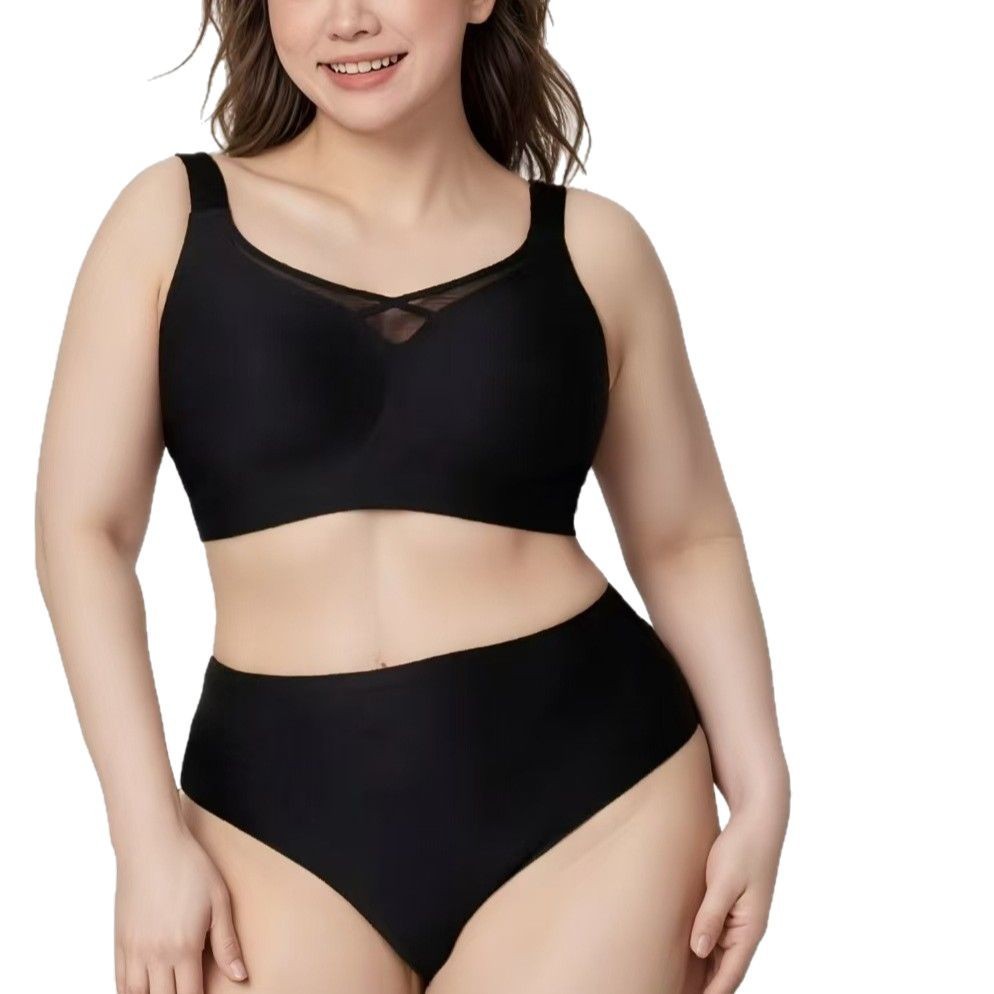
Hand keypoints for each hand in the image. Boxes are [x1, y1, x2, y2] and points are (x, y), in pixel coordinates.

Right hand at [113, 819, 247, 993]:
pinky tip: (140, 992)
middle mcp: (155, 954)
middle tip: (186, 991)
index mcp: (184, 947)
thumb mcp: (219, 901)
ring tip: (165, 992)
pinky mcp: (120, 941)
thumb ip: (227, 943)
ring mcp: (133, 950)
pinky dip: (129, 993)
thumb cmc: (188, 866)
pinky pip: (120, 981)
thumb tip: (239, 975)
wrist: (151, 844)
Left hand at [690, 800, 787, 993]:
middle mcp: (747, 930)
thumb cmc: (743, 848)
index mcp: (750, 929)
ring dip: (702, 972)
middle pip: (724, 971)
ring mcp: (739, 920)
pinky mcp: (730, 907)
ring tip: (675, 984)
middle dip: (705, 988)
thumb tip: (699, 949)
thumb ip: (711, 915)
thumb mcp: (724, 881)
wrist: (757, 821)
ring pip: (718, 956)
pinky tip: (685, 956)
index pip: (730, 974)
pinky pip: (716, 937)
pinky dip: (702, 951)